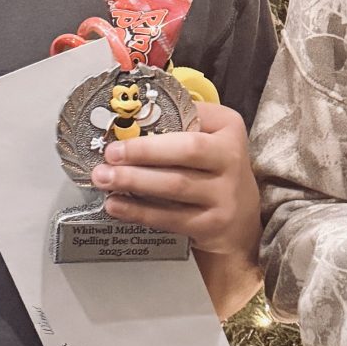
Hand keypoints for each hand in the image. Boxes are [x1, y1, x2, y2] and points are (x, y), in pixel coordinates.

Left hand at [94, 100, 261, 265]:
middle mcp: (232, 161)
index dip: (158, 122)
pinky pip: (171, 218)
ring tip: (103, 179)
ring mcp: (225, 196)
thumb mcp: (211, 141)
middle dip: (142, 152)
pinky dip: (139, 212)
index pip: (193, 120)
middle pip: (186, 152)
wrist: (242, 222)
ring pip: (176, 186)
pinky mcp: (212, 226)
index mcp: (229, 131)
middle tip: (109, 155)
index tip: (123, 127)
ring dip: (134, 181)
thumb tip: (128, 120)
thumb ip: (181, 125)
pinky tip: (116, 206)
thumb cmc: (215, 173)